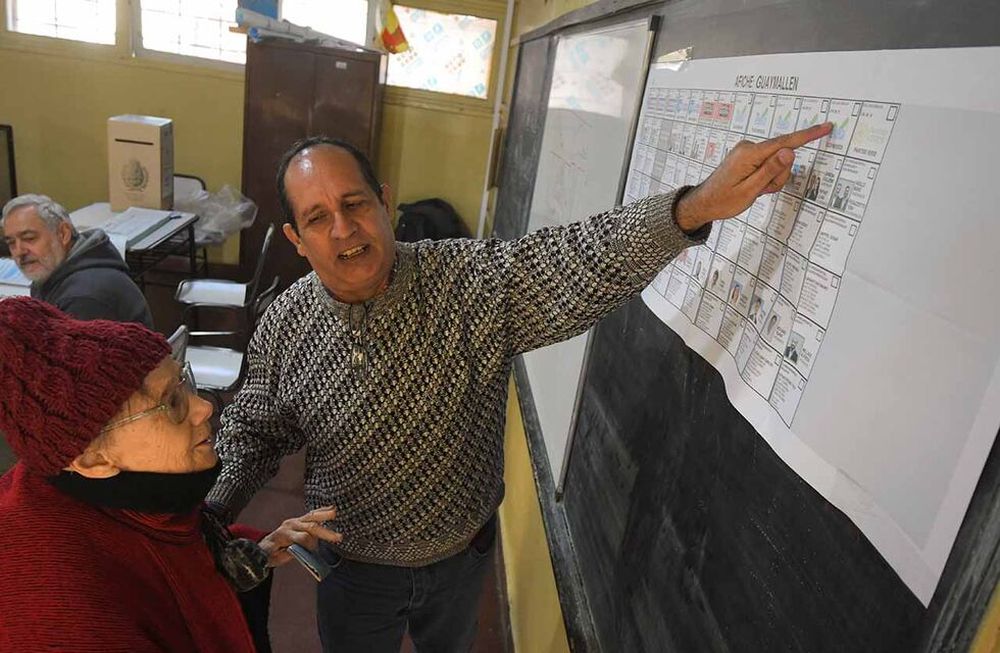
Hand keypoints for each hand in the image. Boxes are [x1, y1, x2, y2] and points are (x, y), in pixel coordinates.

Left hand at [259, 506, 341, 566]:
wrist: (263, 547)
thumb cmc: (270, 554)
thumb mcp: (278, 558)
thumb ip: (292, 553)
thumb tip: (306, 552)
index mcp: (284, 534)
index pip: (302, 537)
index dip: (312, 545)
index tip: (317, 552)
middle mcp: (290, 525)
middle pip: (310, 526)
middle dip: (325, 532)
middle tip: (338, 537)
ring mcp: (294, 520)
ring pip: (311, 516)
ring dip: (325, 515)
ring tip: (335, 513)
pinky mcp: (298, 520)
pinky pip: (311, 514)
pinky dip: (322, 511)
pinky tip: (331, 509)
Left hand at [674, 122, 832, 231]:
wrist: (704, 203)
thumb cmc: (724, 200)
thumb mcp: (750, 190)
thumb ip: (771, 171)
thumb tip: (789, 152)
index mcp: (749, 154)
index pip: (785, 143)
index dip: (808, 136)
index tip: (826, 127)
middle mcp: (748, 147)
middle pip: (782, 157)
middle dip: (778, 177)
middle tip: (762, 191)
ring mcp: (748, 151)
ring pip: (776, 163)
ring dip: (771, 180)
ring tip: (755, 190)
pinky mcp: (748, 156)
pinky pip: (768, 165)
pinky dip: (765, 178)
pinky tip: (753, 187)